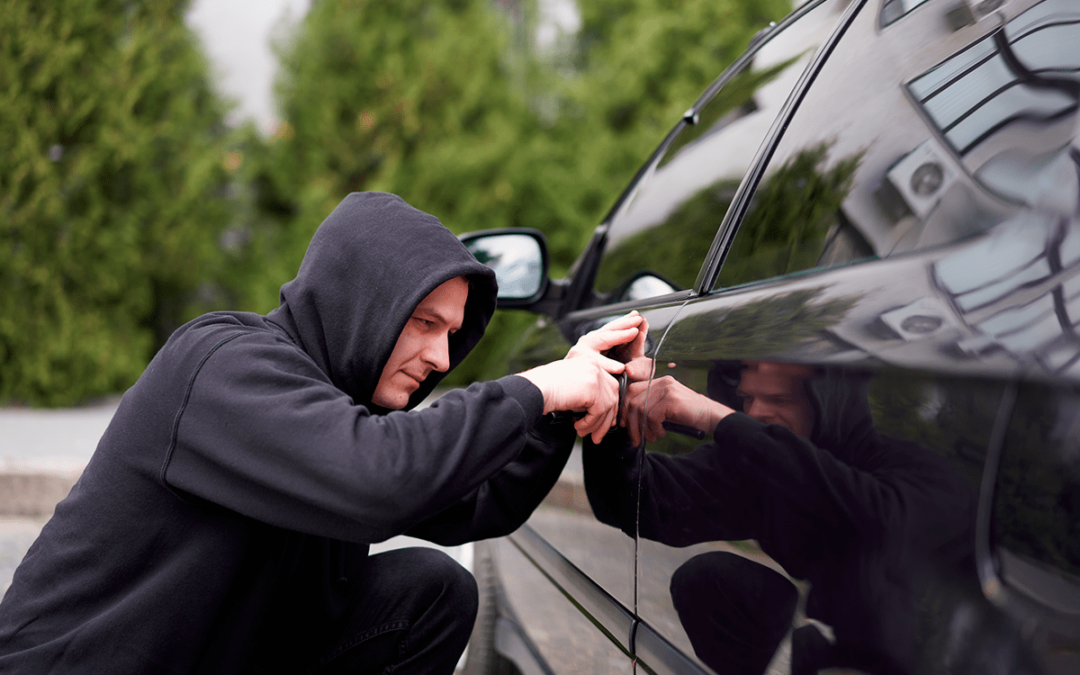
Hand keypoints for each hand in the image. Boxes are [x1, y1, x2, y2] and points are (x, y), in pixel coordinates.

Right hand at [520, 311, 644, 442]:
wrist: (533, 389)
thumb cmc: (544, 389)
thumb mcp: (570, 385)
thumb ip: (586, 391)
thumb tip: (601, 411)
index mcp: (590, 363)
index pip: (609, 386)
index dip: (610, 406)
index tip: (606, 422)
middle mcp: (595, 367)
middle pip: (612, 396)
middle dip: (607, 419)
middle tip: (599, 434)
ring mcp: (595, 376)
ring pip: (607, 407)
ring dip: (597, 425)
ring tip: (585, 434)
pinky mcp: (592, 389)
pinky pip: (599, 412)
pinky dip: (590, 424)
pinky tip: (579, 428)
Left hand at [621, 375, 733, 446]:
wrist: (712, 417)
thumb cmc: (689, 416)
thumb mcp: (666, 409)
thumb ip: (650, 408)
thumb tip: (629, 420)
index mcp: (660, 382)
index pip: (633, 390)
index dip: (625, 408)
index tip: (625, 424)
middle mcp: (662, 382)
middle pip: (633, 400)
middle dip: (630, 422)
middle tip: (635, 438)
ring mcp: (667, 390)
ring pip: (641, 409)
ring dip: (643, 429)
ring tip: (651, 438)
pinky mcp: (671, 400)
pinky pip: (651, 416)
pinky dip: (654, 428)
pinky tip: (662, 433)